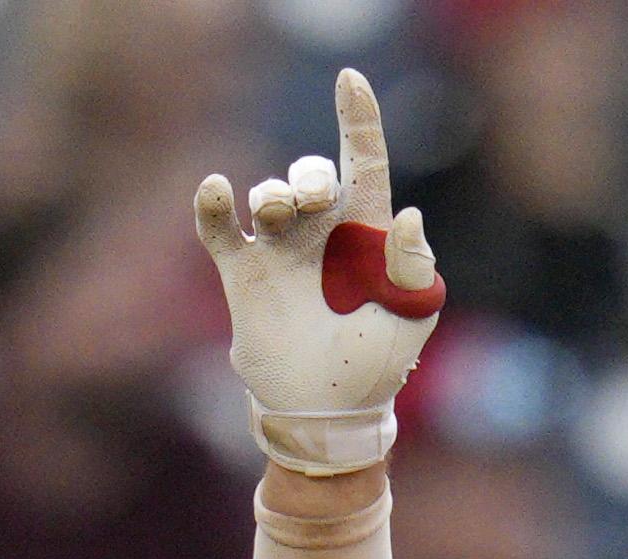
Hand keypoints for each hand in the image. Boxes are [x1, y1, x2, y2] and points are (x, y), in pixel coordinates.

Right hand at [193, 68, 445, 476]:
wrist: (328, 411)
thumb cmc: (377, 363)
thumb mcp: (412, 315)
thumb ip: (415, 266)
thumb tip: (406, 214)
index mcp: (367, 233)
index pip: (364, 161)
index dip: (359, 119)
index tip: (349, 79)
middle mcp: (322, 233)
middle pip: (312, 173)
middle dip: (309, 176)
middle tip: (311, 199)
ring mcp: (280, 249)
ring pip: (268, 193)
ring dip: (273, 193)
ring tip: (276, 214)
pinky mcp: (243, 271)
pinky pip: (220, 225)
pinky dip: (213, 204)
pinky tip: (218, 191)